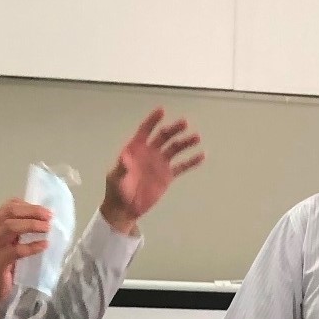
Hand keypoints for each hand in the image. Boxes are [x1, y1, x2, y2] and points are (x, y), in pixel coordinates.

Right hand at [0, 200, 51, 318]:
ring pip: (11, 227)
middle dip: (33, 212)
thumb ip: (16, 231)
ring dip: (32, 225)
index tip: (45, 211)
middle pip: (11, 212)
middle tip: (49, 216)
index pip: (10, 206)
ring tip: (47, 228)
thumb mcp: (5, 242)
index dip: (29, 206)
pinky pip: (17, 250)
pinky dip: (32, 246)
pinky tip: (44, 245)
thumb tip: (40, 221)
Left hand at [99, 108, 204, 234]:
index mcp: (136, 148)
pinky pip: (181, 167)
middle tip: (184, 123)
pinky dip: (191, 161)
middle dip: (173, 129)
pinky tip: (202, 155)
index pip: (145, 130)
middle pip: (163, 136)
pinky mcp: (167, 176)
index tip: (162, 110)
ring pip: (175, 149)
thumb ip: (121, 168)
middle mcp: (150, 152)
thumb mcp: (115, 179)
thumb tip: (124, 159)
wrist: (126, 208)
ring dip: (185, 142)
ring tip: (196, 137)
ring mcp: (160, 163)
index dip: (152, 120)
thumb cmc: (117, 191)